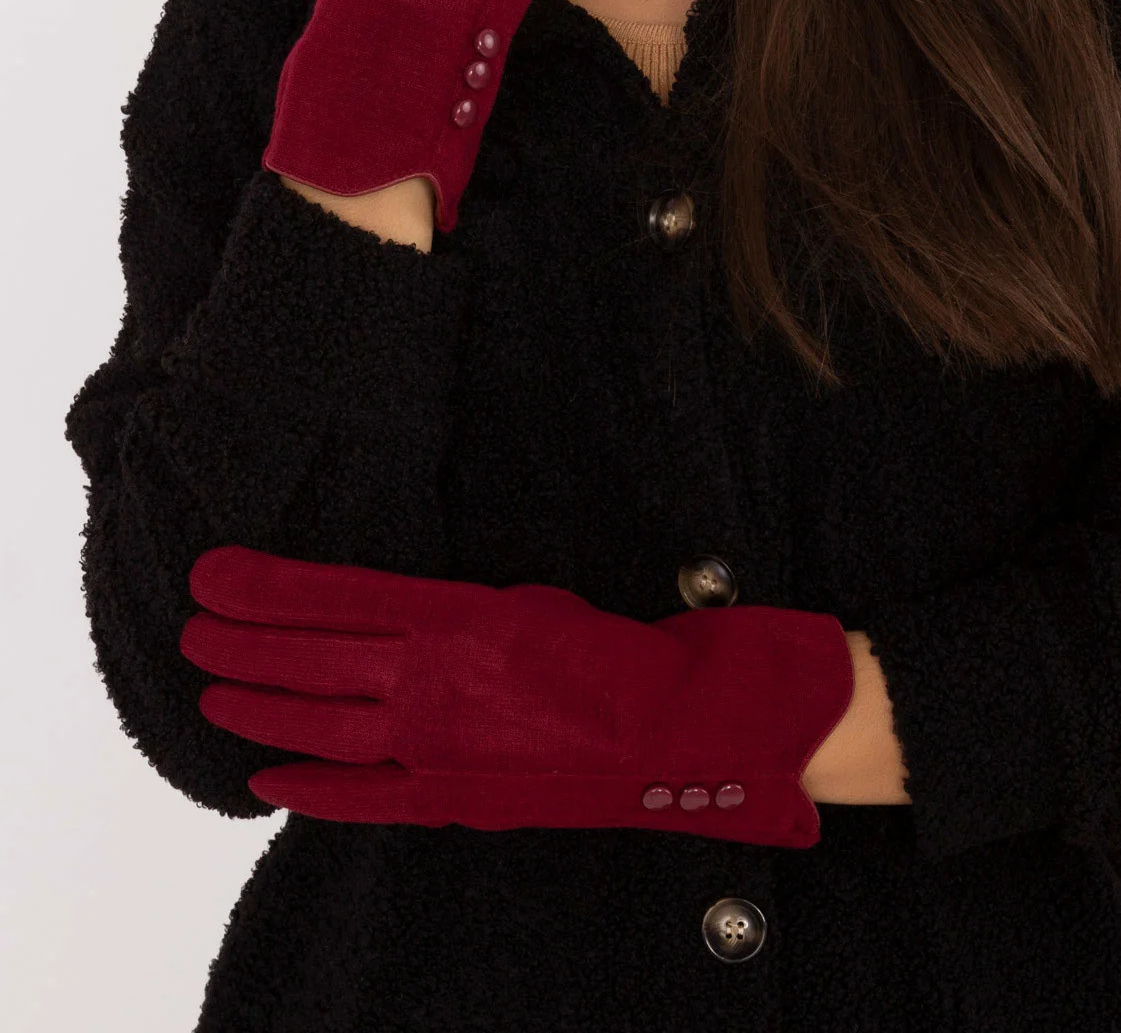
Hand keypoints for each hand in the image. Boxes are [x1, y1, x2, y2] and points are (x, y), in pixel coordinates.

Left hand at [180, 545, 854, 849]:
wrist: (676, 730)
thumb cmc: (611, 653)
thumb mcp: (528, 599)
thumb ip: (448, 612)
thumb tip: (385, 614)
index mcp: (456, 615)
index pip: (330, 596)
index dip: (262, 588)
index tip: (213, 575)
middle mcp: (433, 679)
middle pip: (307, 658)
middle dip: (239, 643)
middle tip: (194, 627)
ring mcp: (436, 744)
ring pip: (316, 724)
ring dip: (256, 704)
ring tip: (212, 688)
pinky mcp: (450, 796)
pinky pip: (358, 795)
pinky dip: (306, 786)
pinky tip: (265, 775)